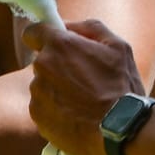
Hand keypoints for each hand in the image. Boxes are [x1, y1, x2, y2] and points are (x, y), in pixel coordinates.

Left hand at [22, 19, 144, 154]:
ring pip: (42, 85)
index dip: (43, 36)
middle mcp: (42, 67)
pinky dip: (55, 109)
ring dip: (56, 89)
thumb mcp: (118, 47)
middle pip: (42, 61)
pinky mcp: (37, 115)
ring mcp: (37, 93)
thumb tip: (68, 25)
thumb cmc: (122, 86)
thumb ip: (90, 28)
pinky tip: (76, 114)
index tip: (54, 44)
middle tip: (83, 78)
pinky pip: (42, 106)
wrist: (120, 128)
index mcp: (59, 46)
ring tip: (82, 100)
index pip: (33, 32)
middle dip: (57, 66)